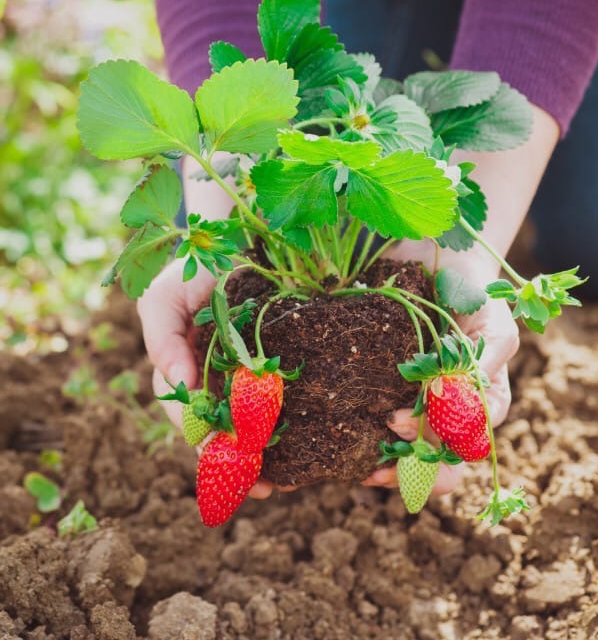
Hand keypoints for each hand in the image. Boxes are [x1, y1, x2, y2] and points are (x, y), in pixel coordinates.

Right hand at [137, 258, 295, 498]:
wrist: (236, 240)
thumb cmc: (190, 269)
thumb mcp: (163, 296)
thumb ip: (161, 337)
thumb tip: (177, 382)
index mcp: (183, 370)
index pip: (188, 415)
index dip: (201, 441)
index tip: (221, 458)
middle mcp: (212, 378)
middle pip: (222, 431)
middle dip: (238, 463)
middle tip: (262, 487)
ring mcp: (244, 374)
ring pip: (252, 424)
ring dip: (265, 456)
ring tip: (287, 482)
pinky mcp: (276, 363)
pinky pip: (280, 400)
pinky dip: (289, 426)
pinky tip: (306, 447)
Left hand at [361, 241, 518, 494]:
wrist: (440, 254)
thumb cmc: (476, 292)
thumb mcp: (492, 326)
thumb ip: (486, 365)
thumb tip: (471, 411)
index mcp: (479, 404)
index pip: (463, 448)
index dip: (434, 452)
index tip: (396, 421)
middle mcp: (446, 409)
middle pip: (433, 462)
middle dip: (405, 474)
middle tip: (373, 470)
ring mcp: (415, 397)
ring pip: (399, 448)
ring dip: (377, 461)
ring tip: (345, 464)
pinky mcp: (384, 382)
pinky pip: (370, 414)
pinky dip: (353, 431)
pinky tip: (328, 434)